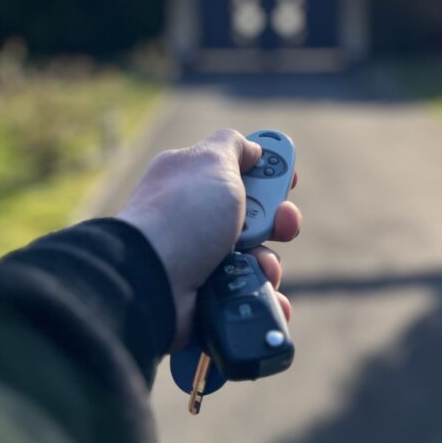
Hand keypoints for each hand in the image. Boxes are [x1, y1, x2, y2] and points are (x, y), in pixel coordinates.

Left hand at [116, 129, 300, 349]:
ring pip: (255, 258)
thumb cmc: (183, 215)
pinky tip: (265, 297)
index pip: (235, 169)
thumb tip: (252, 148)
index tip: (290, 179)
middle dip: (277, 221)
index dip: (267, 172)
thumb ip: (234, 146)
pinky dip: (260, 296)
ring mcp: (199, 258)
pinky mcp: (205, 295)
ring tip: (261, 268)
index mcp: (190, 179)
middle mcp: (194, 218)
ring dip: (268, 262)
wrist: (151, 279)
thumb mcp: (212, 160)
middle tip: (283, 225)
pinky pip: (245, 294)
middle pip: (253, 216)